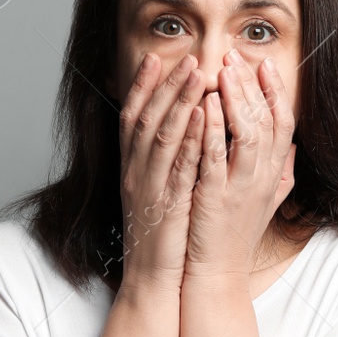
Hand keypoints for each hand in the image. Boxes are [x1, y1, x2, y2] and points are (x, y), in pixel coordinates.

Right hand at [114, 52, 209, 290]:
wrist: (152, 280)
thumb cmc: (160, 237)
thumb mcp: (155, 193)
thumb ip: (162, 163)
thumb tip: (176, 134)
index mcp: (131, 168)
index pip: (131, 117)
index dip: (142, 86)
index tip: (155, 58)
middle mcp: (135, 173)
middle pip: (146, 118)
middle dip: (167, 85)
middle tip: (186, 56)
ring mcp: (149, 188)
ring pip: (162, 135)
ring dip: (180, 102)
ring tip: (198, 73)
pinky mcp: (168, 205)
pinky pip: (180, 166)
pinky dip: (193, 139)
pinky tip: (206, 118)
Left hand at [186, 49, 296, 278]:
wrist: (217, 275)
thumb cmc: (235, 236)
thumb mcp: (265, 201)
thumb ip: (281, 173)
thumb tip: (292, 147)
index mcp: (273, 175)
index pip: (283, 124)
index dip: (276, 92)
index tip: (265, 64)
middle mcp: (263, 178)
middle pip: (268, 121)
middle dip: (254, 85)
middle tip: (238, 56)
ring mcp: (241, 188)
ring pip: (248, 134)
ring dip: (238, 100)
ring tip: (225, 70)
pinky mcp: (216, 198)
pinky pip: (217, 157)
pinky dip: (213, 129)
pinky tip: (206, 105)